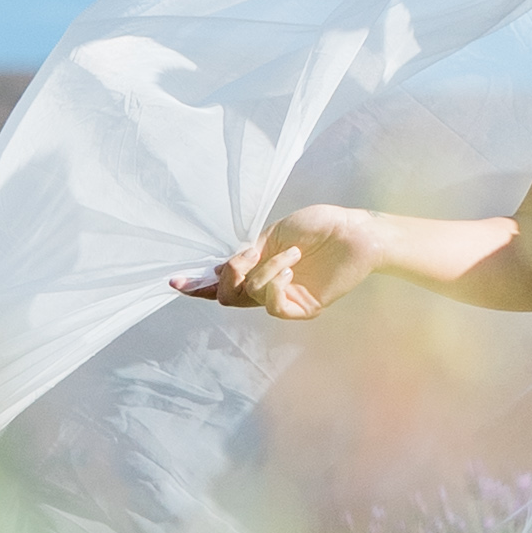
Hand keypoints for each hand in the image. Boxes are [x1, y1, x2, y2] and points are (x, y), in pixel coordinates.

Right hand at [173, 206, 375, 320]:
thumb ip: (249, 254)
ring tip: (292, 253)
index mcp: (258, 264)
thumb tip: (222, 269)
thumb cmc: (321, 225)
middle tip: (241, 261)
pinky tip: (291, 267)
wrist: (356, 231)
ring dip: (265, 271)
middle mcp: (268, 285)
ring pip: (249, 296)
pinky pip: (273, 305)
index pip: (223, 281)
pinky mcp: (303, 307)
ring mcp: (285, 297)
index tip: (175, 282)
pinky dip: (275, 283)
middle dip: (225, 279)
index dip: (198, 285)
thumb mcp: (276, 233)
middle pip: (227, 298)